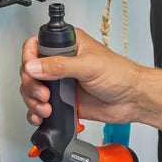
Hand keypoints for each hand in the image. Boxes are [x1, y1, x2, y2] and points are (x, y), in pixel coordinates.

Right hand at [20, 28, 143, 125]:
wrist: (133, 100)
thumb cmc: (121, 75)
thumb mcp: (89, 66)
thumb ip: (60, 66)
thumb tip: (34, 66)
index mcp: (68, 45)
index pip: (36, 45)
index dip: (28, 57)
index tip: (31, 70)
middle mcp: (62, 63)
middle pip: (30, 70)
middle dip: (31, 84)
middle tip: (43, 94)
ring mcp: (61, 83)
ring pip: (32, 90)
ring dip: (33, 100)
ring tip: (46, 108)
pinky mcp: (63, 101)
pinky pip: (41, 106)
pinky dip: (36, 112)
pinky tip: (41, 116)